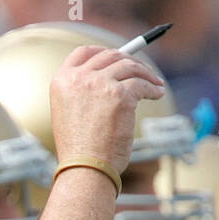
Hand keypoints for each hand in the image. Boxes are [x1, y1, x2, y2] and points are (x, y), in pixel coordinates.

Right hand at [50, 46, 165, 173]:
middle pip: (110, 56)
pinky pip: (142, 83)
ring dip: (146, 74)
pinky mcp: (120, 95)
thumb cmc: (80, 149)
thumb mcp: (69, 113)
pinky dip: (152, 88)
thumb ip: (82, 92)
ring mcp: (100, 84)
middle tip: (142, 71)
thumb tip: (109, 78)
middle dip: (130, 61)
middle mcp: (78, 78)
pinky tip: (156, 93)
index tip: (117, 55)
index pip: (83, 52)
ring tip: (155, 84)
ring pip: (129, 66)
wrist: (85, 168)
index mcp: (61, 81)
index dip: (103, 51)